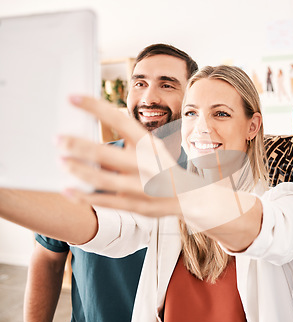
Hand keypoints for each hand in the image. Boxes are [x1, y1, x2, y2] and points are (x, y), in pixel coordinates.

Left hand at [58, 96, 179, 216]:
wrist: (187, 196)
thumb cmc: (163, 168)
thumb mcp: (153, 148)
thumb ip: (130, 139)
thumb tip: (104, 121)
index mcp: (148, 144)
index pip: (119, 121)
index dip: (95, 108)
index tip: (73, 98)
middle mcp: (145, 163)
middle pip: (105, 153)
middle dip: (78, 145)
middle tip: (58, 139)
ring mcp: (140, 186)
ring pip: (101, 178)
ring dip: (78, 169)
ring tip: (62, 161)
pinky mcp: (134, 205)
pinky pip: (104, 201)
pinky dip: (83, 196)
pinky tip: (68, 190)